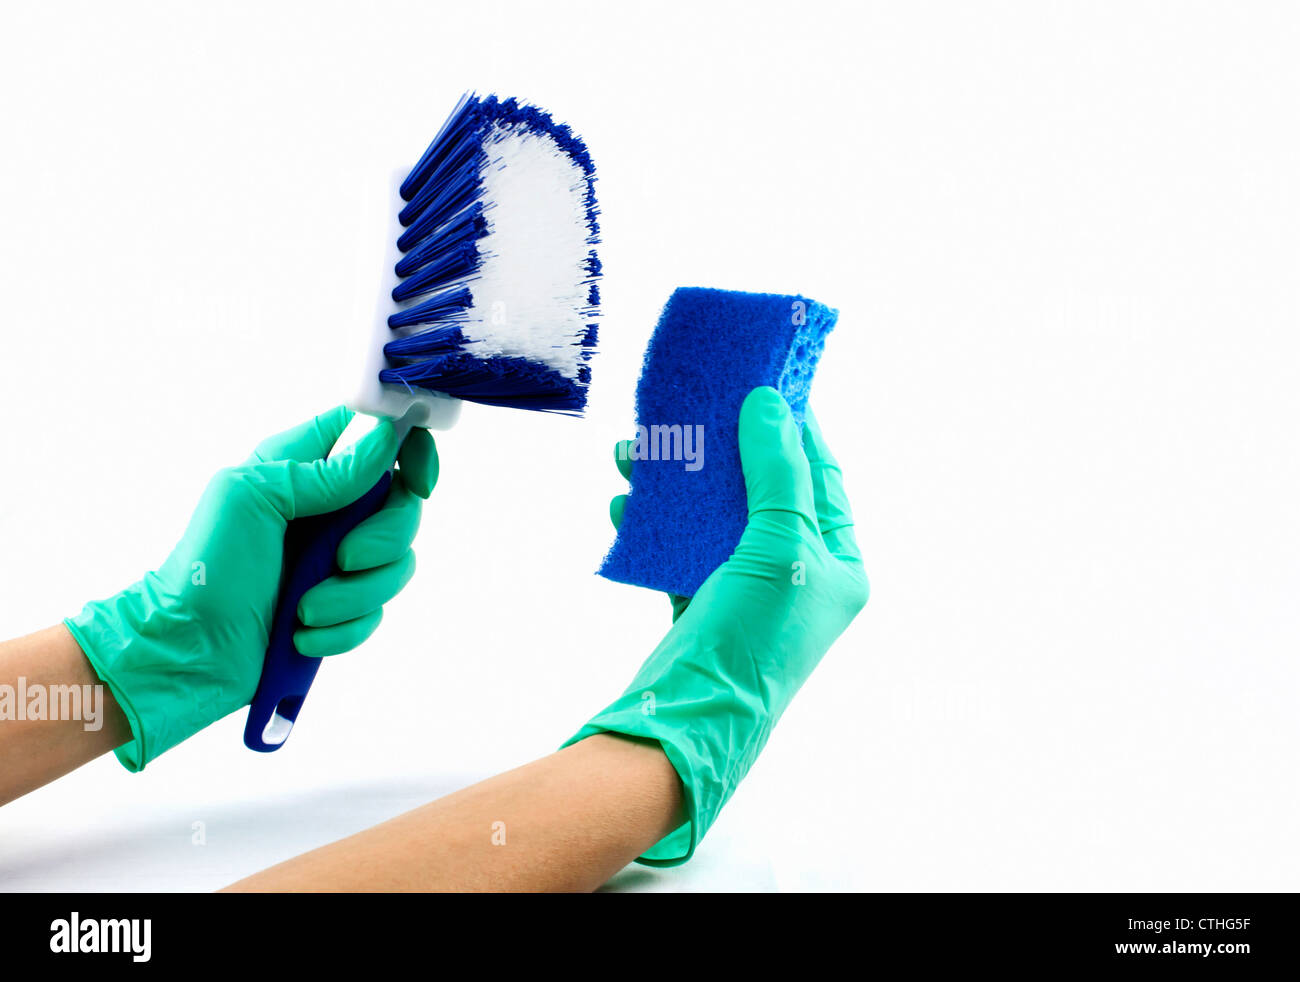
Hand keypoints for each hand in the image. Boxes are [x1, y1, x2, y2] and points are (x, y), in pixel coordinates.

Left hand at [64, 406, 438, 770]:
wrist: (187, 651)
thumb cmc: (204, 567)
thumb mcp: (252, 497)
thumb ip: (323, 470)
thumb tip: (386, 438)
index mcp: (305, 466)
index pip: (378, 434)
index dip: (410, 450)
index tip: (416, 481)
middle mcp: (329, 508)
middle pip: (403, 506)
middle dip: (384, 539)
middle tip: (343, 558)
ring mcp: (338, 560)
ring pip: (397, 565)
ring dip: (354, 594)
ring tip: (305, 610)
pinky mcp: (341, 609)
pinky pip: (376, 614)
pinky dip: (343, 629)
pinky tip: (302, 633)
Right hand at [569, 386, 867, 863]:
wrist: (689, 719)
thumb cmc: (753, 637)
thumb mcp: (780, 546)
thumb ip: (778, 471)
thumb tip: (771, 404)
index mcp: (841, 563)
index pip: (822, 475)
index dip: (795, 426)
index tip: (764, 382)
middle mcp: (802, 574)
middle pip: (764, 488)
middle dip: (722, 449)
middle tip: (693, 406)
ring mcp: (751, 589)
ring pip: (716, 515)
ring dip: (678, 482)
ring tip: (637, 451)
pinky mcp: (704, 602)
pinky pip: (683, 547)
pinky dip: (656, 522)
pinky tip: (625, 500)